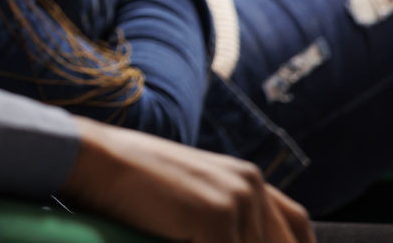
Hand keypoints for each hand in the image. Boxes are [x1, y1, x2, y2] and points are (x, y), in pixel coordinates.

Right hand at [61, 117, 313, 242]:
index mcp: (247, 177)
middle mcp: (251, 186)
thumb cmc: (129, 179)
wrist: (94, 159)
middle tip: (211, 242)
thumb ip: (222, 216)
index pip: (297, 229)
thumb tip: (232, 235)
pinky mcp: (215, 222)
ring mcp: (235, 203)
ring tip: (190, 241)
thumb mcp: (188, 192)